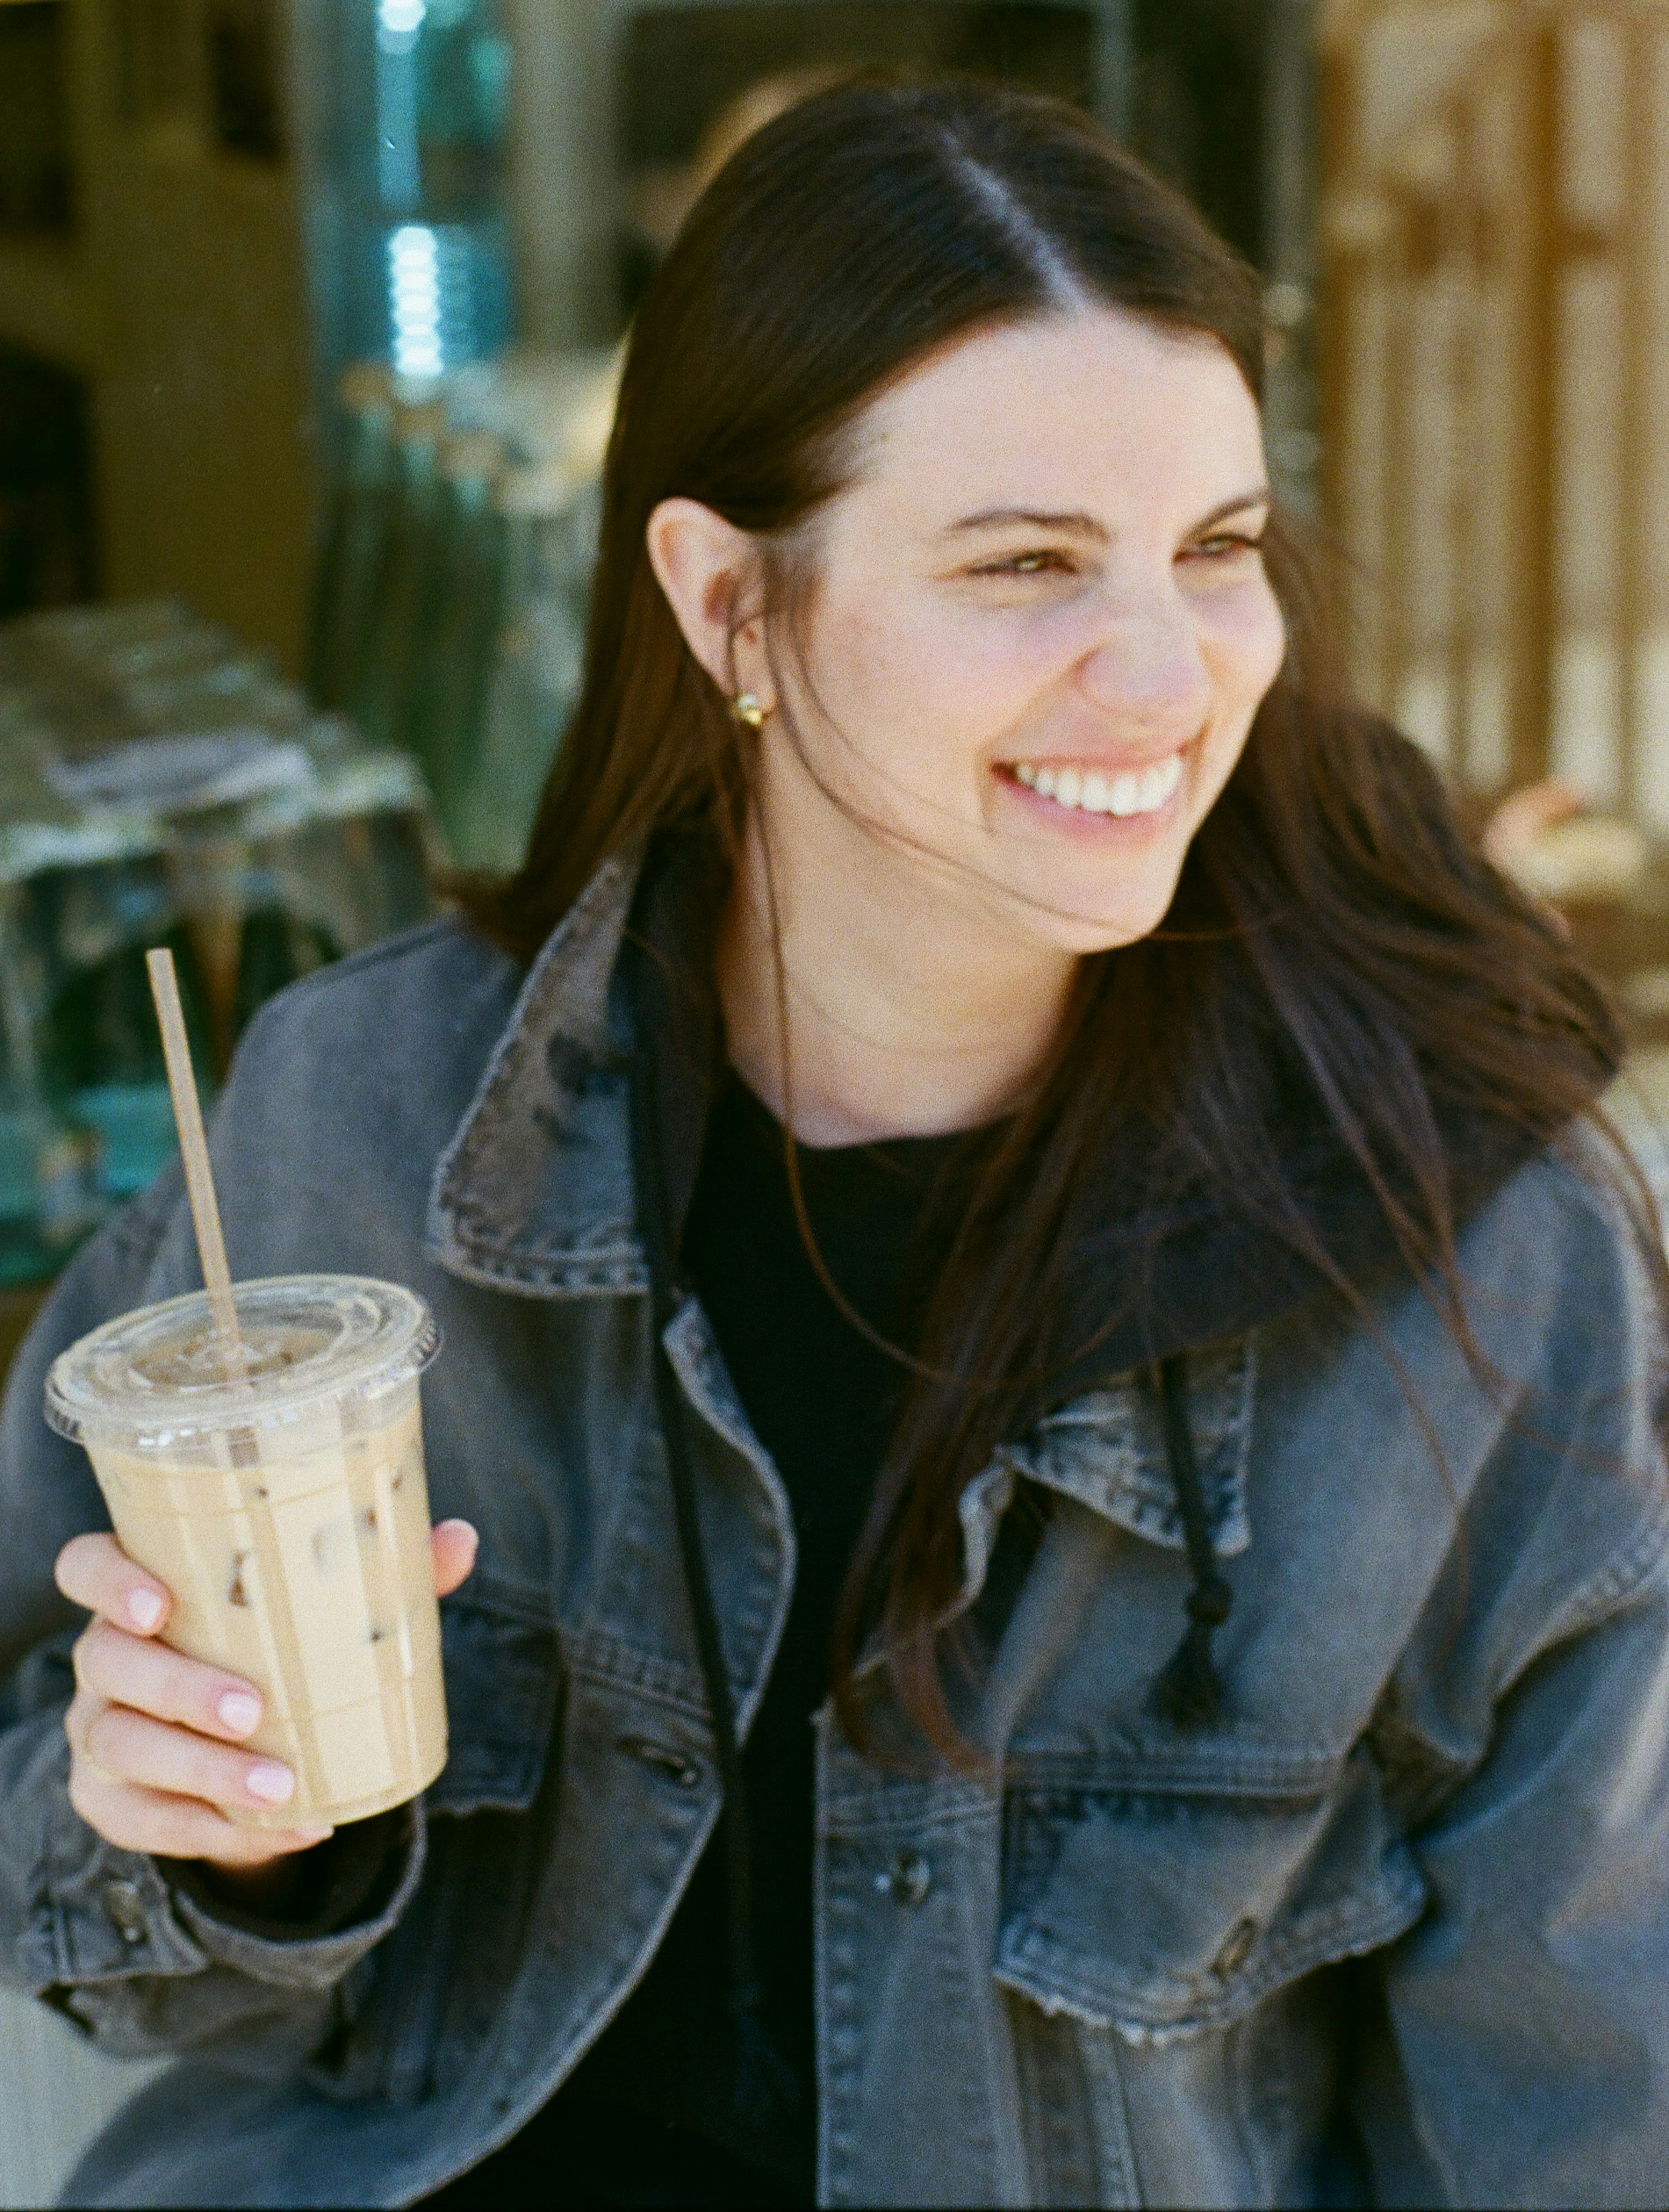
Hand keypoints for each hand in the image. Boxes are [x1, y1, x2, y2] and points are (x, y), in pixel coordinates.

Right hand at [54, 1519, 478, 1871]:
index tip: (158, 1604)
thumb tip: (460, 1539)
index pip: (87, 1566)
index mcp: (147, 1588)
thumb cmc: (279, 1645)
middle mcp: (106, 1655)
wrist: (247, 1740)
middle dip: (179, 1688)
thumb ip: (386, 1573)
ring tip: (282, 1786)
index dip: (108, 1581)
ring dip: (202, 1770)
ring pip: (120, 1745)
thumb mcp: (325, 1608)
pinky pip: (140, 1818)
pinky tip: (281, 1831)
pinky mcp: (109, 1799)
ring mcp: (99, 1727)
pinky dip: (210, 1829)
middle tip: (252, 1709)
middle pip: (108, 1661)